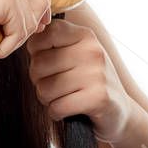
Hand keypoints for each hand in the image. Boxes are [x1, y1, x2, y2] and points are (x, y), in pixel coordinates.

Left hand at [26, 19, 138, 144]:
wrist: (120, 112)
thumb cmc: (89, 81)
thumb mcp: (76, 54)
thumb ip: (53, 42)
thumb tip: (27, 36)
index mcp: (84, 35)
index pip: (42, 36)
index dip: (35, 53)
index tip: (47, 63)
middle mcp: (92, 51)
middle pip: (38, 65)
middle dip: (39, 81)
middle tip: (55, 86)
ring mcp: (97, 74)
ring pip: (45, 88)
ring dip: (48, 99)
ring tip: (63, 98)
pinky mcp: (98, 98)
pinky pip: (57, 107)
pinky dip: (56, 113)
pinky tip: (68, 110)